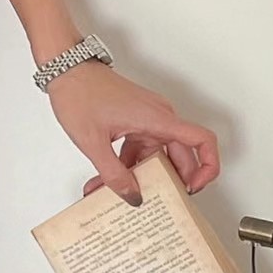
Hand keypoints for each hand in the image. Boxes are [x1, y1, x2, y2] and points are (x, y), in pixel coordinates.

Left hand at [44, 60, 219, 205]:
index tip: (194, 188)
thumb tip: (133, 196)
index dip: (208, 167)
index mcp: (157, 119)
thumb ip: (113, 174)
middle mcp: (159, 118)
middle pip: (178, 157)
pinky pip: (140, 148)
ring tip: (118, 195)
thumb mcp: (94, 142)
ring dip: (140, 176)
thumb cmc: (80, 93)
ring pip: (155, 155)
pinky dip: (128, 165)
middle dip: (166, 183)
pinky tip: (107, 181)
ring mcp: (147, 118)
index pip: (202, 140)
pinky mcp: (135, 120)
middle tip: (155, 203)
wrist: (65, 69)